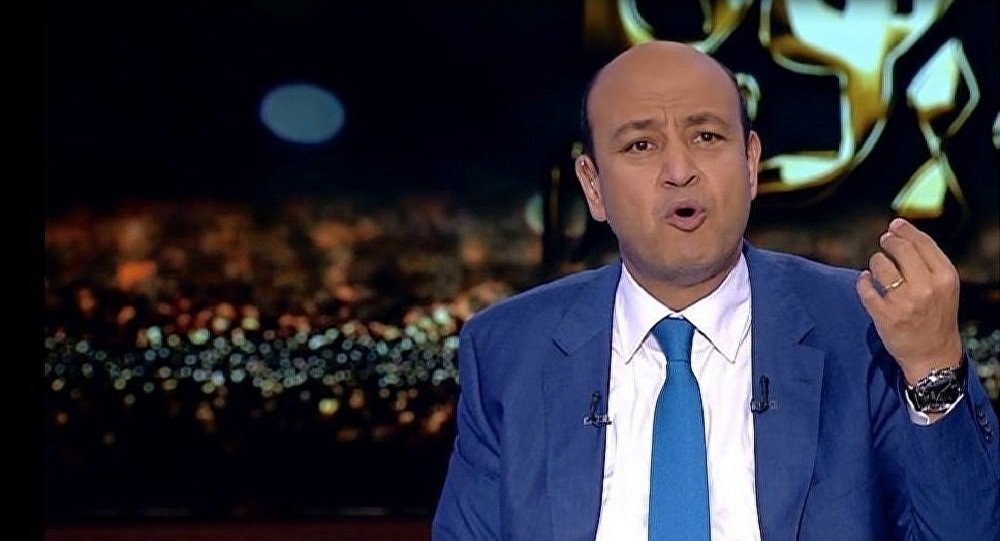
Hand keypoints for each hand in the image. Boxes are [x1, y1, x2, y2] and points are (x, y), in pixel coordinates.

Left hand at [856, 218, 963, 385]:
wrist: (933, 355)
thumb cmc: (936, 316)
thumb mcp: (944, 286)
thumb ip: (927, 260)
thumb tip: (898, 229)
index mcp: (945, 277)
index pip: (921, 242)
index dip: (904, 230)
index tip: (894, 225)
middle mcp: (926, 287)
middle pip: (899, 248)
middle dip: (888, 242)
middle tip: (884, 243)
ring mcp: (904, 302)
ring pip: (880, 265)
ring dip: (875, 262)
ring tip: (878, 269)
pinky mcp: (884, 315)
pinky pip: (865, 287)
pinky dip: (863, 281)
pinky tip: (867, 282)